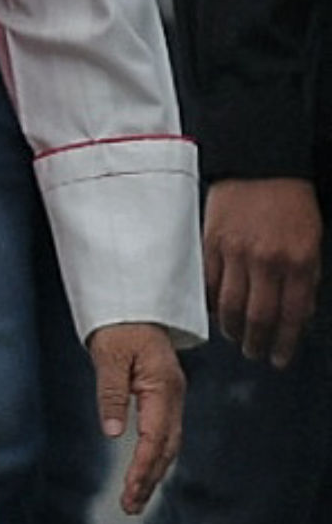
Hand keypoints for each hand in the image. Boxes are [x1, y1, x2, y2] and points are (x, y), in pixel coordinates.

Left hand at [87, 321, 183, 515]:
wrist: (134, 305)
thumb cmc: (120, 326)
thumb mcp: (109, 356)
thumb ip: (111, 394)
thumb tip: (113, 432)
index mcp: (163, 388)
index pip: (156, 438)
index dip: (143, 467)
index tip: (129, 490)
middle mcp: (172, 397)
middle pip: (166, 448)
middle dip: (149, 479)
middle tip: (130, 506)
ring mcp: (171, 398)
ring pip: (168, 444)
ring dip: (153, 472)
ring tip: (135, 499)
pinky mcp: (163, 397)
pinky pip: (164, 434)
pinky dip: (156, 457)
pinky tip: (145, 472)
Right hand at [203, 176, 321, 367]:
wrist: (261, 165)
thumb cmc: (291, 202)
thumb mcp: (313, 241)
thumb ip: (305, 279)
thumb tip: (296, 314)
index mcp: (299, 262)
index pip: (291, 316)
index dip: (285, 344)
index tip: (280, 359)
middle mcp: (267, 261)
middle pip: (259, 316)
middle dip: (257, 342)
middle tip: (256, 353)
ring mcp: (236, 252)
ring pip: (230, 304)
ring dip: (232, 328)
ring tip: (235, 338)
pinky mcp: (211, 243)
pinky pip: (208, 282)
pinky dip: (211, 301)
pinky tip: (215, 311)